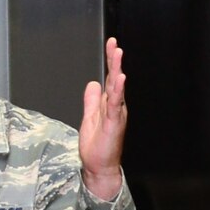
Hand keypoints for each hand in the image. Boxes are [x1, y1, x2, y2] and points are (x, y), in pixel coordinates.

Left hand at [78, 37, 126, 199]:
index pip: (110, 78)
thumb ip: (91, 100)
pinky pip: (116, 104)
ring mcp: (116, 114)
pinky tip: (120, 80)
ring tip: (118, 55)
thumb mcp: (90, 117)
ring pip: (117, 88)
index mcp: (109, 104)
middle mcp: (115, 106)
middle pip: (115, 79)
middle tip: (114, 43)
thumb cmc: (97, 145)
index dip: (110, 62)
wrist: (100, 166)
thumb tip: (92, 84)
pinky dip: (118, 91)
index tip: (111, 44)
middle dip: (114, 60)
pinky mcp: (114, 123)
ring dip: (117, 70)